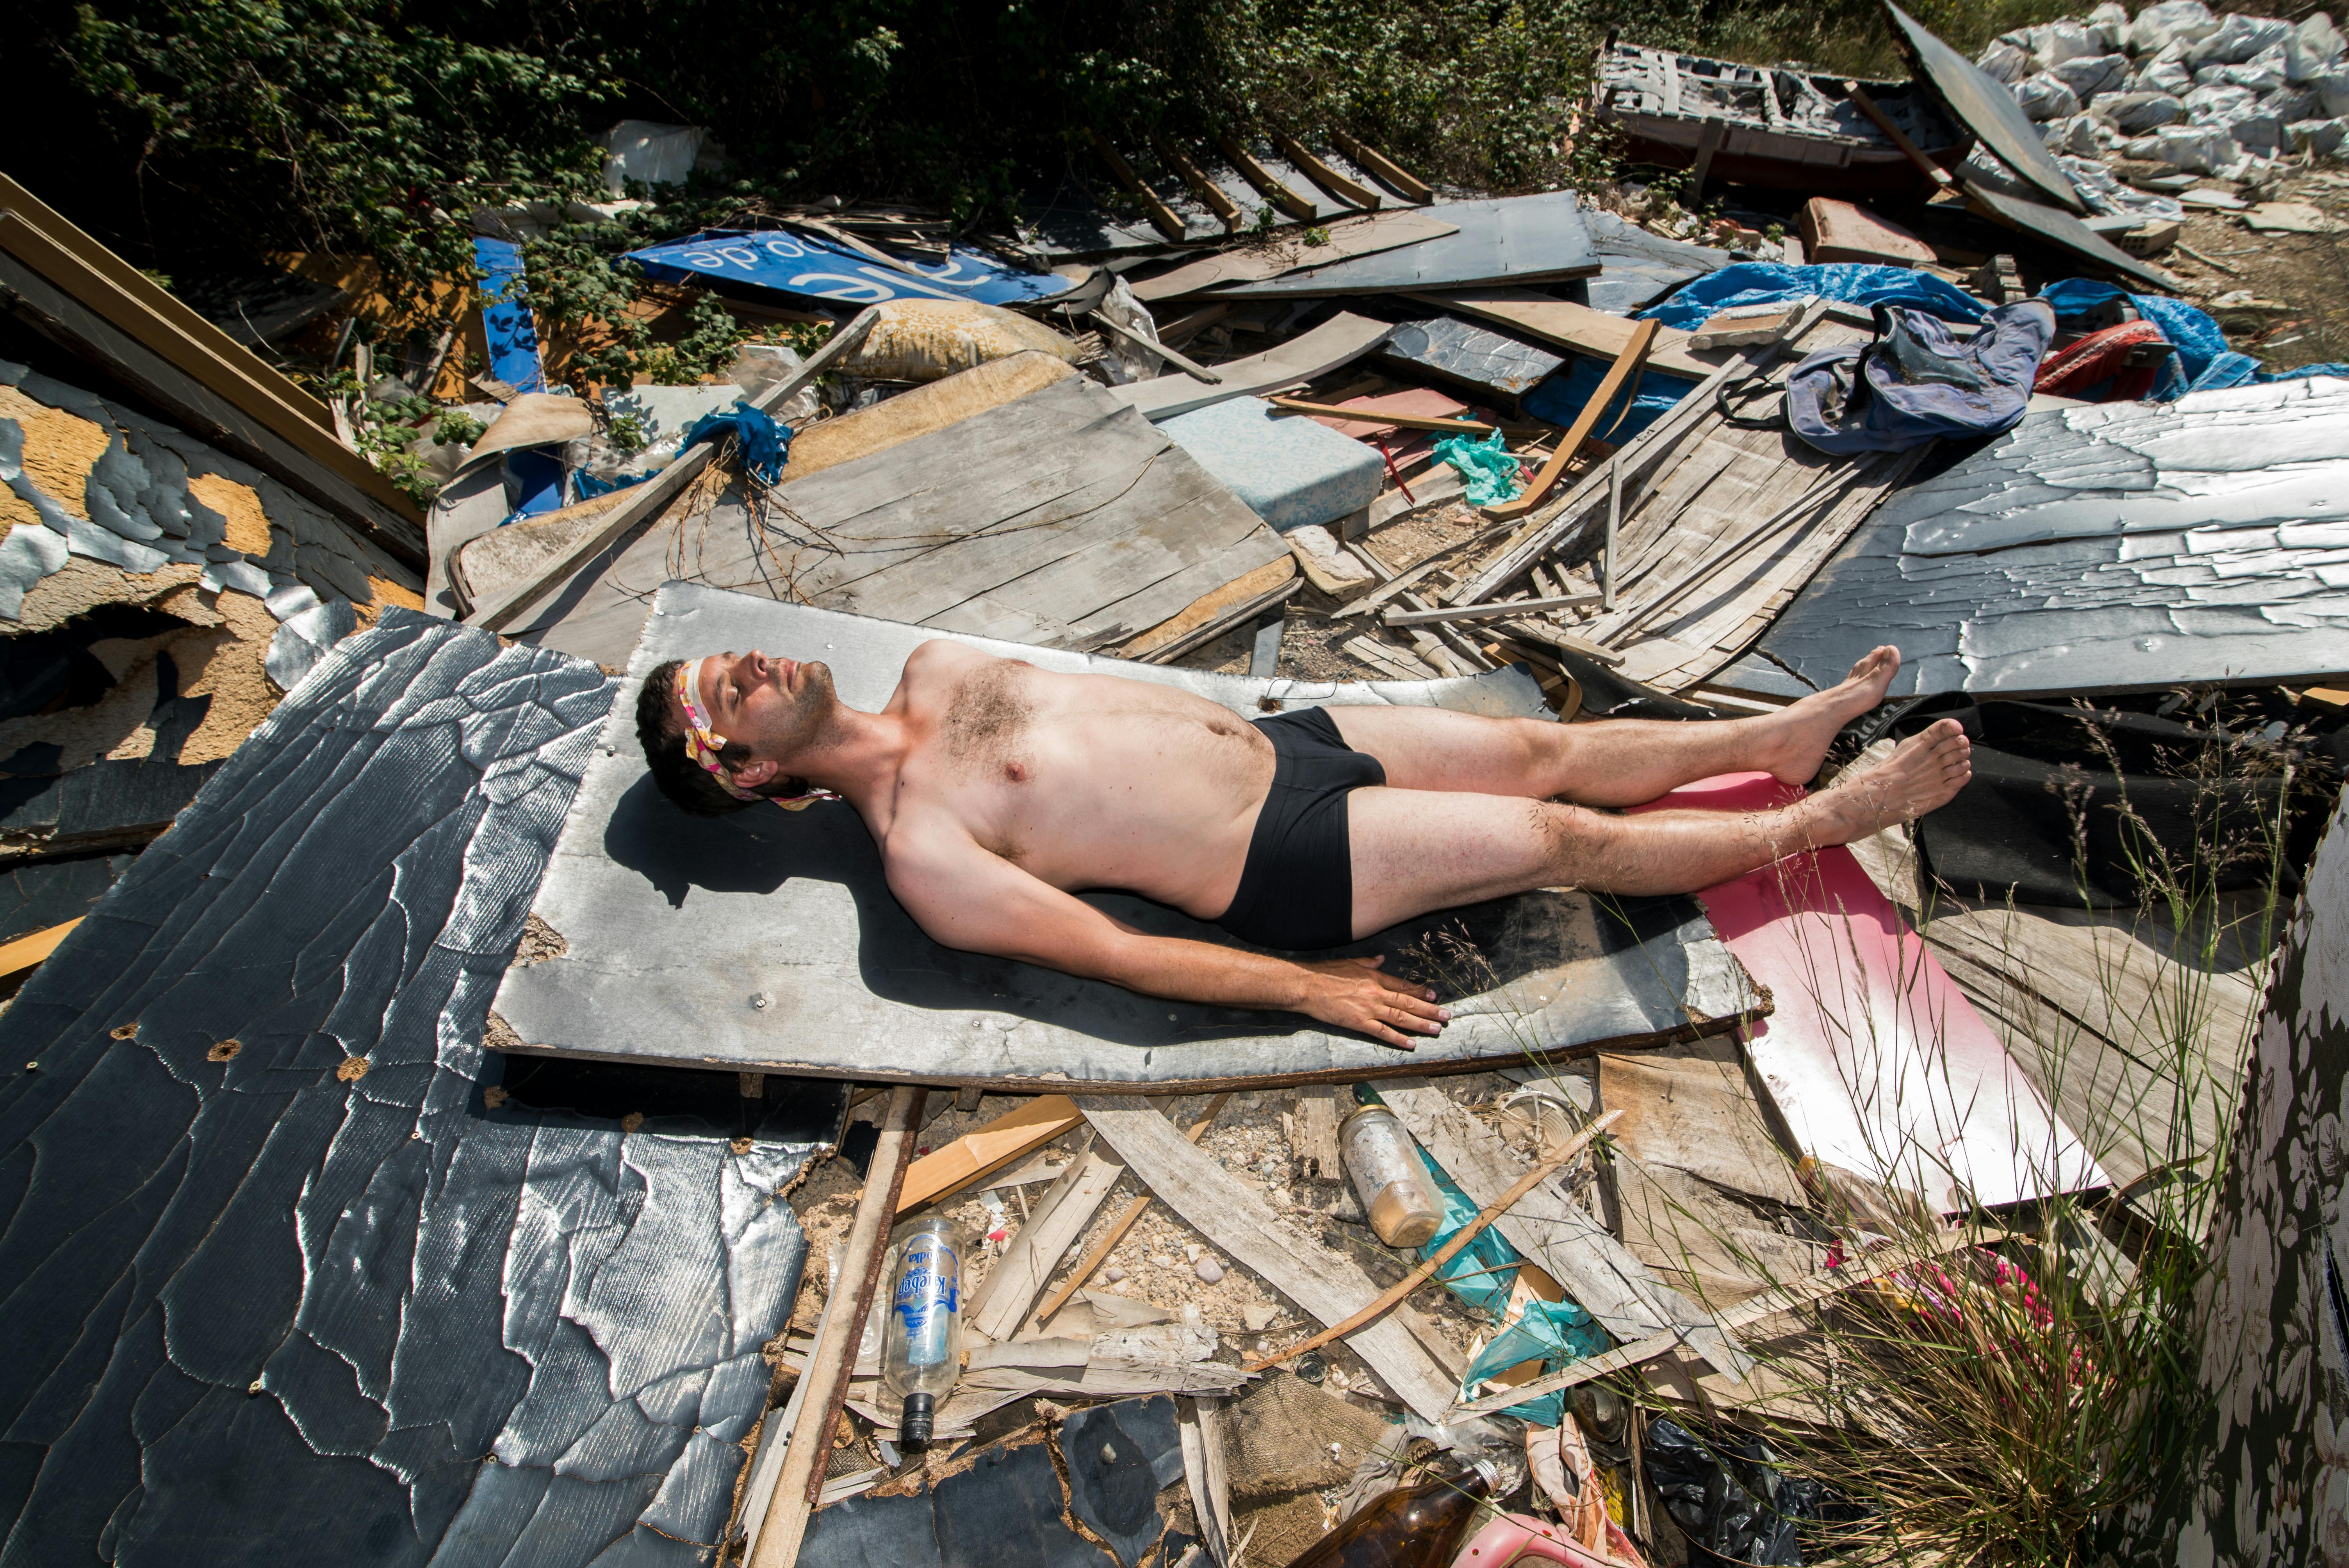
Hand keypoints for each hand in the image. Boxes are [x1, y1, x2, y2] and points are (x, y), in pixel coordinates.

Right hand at [1294, 955, 1447, 1048]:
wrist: (1308, 986)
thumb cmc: (1326, 973)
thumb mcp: (1351, 962)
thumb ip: (1369, 963)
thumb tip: (1382, 959)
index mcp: (1374, 978)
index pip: (1403, 985)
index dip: (1420, 992)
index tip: (1434, 996)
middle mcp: (1376, 993)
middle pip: (1408, 1003)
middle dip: (1429, 1010)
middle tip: (1445, 1015)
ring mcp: (1369, 1009)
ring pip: (1401, 1018)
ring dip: (1421, 1024)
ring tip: (1437, 1029)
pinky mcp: (1359, 1023)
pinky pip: (1383, 1032)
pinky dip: (1399, 1039)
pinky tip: (1411, 1044)